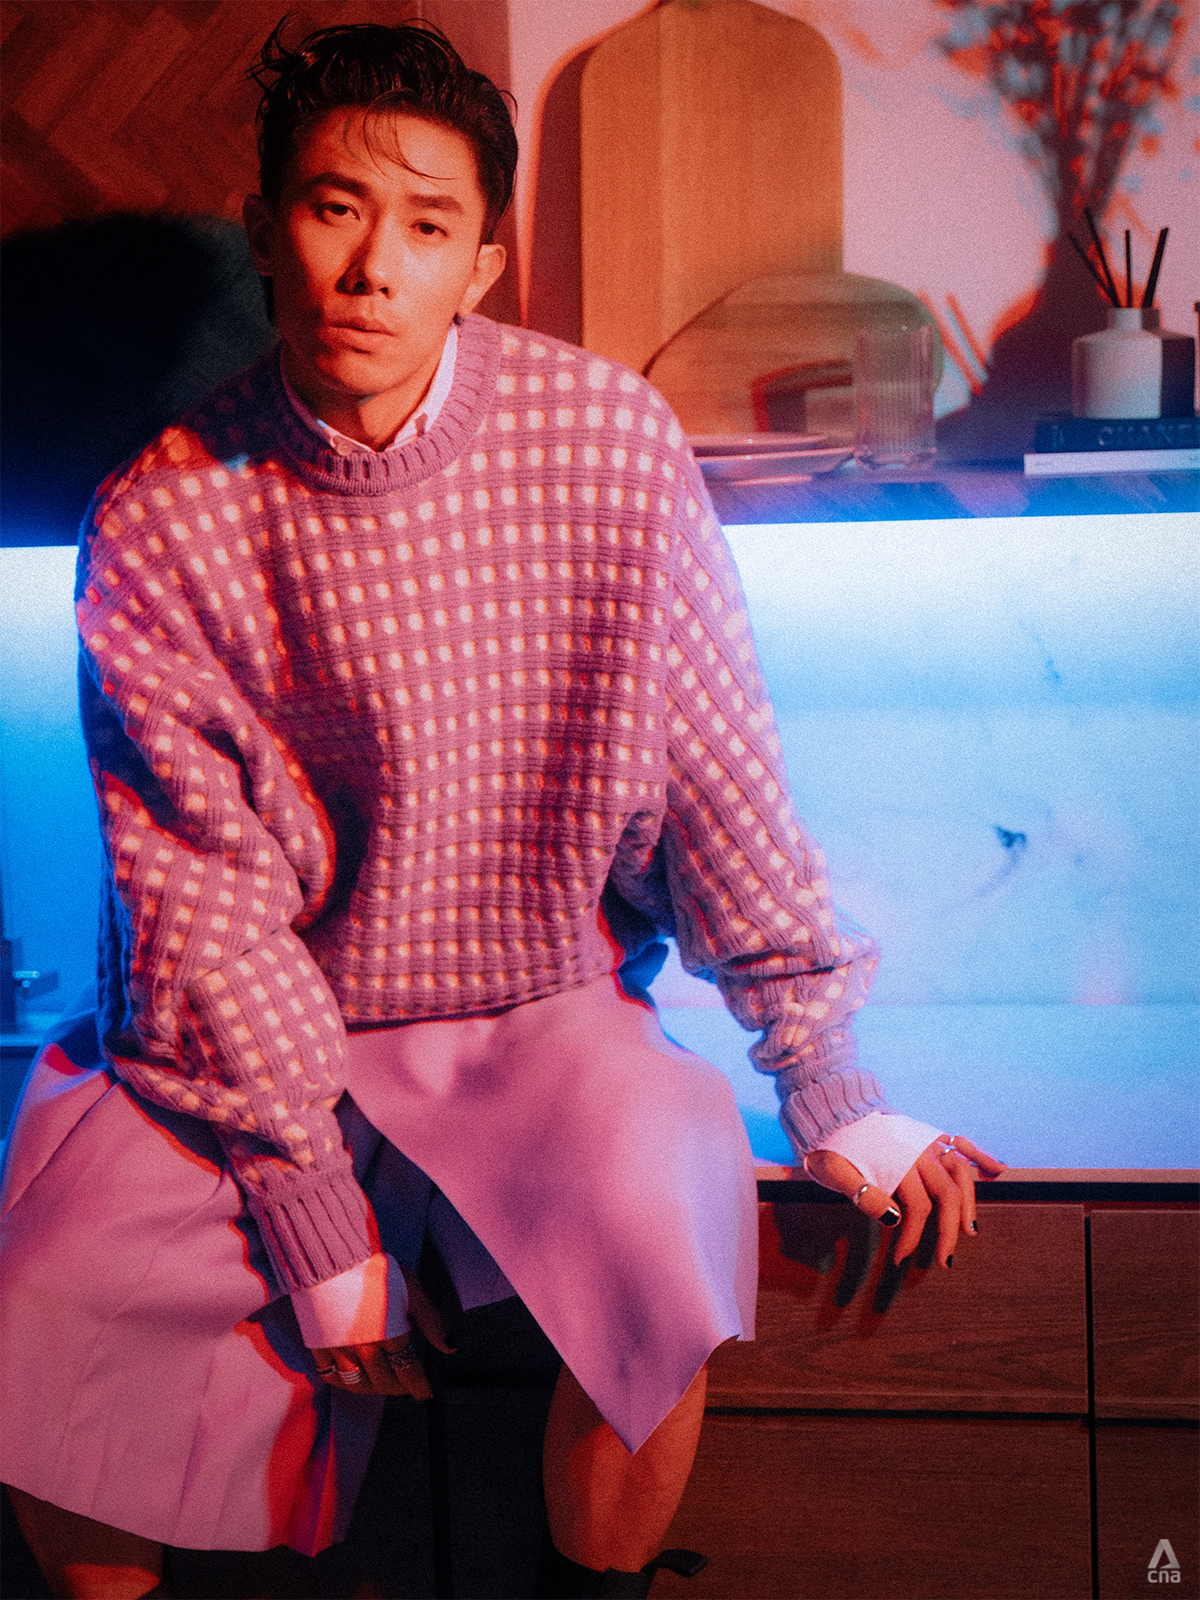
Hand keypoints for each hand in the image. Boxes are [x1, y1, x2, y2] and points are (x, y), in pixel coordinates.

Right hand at [311, 1268, 453, 1398]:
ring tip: (382, 1385)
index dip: (419, 1386)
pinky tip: (351, 1378)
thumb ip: (430, 1320)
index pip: (408, 1372)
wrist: (332, 1254)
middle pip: (384, 1382)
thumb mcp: (410, 1287)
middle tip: (406, 1386)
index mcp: (389, 1334)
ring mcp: (338, 1349)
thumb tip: (448, 1348)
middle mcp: (364, 1348)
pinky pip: (331, 1375)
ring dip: (373, 1389)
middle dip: (398, 1388)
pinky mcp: (318, 1345)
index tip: (425, 1392)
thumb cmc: (375, 1268)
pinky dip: (343, 1382)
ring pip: (357, 1384)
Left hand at [804, 1135, 1006, 1267]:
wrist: (831, 1109)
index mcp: (898, 1162)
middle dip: (949, 1231)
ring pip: (960, 1172)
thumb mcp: (836, 1173)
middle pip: (947, 1194)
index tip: (900, 1258)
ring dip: (969, 1202)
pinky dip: (981, 1156)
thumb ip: (864, 1195)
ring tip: (970, 1230)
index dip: (911, 1237)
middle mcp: (919, 1150)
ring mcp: (926, 1141)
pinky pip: (961, 1144)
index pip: (917, 1208)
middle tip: (944, 1259)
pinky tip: (996, 1170)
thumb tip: (895, 1220)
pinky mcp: (927, 1136)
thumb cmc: (831, 1146)